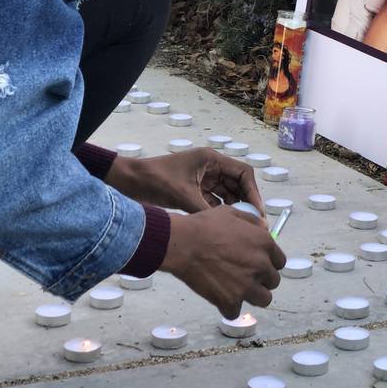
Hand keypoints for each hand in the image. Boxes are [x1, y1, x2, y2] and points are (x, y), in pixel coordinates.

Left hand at [106, 148, 263, 215]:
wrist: (129, 182)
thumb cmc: (155, 180)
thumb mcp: (183, 195)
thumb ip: (206, 209)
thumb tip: (226, 227)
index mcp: (211, 159)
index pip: (243, 173)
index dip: (253, 191)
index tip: (257, 210)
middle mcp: (211, 167)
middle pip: (238, 184)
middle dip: (247, 202)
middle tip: (254, 222)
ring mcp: (203, 179)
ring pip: (228, 194)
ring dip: (235, 208)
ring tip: (242, 227)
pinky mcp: (195, 190)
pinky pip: (214, 201)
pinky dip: (220, 212)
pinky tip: (225, 225)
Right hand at [161, 207, 285, 318]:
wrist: (184, 243)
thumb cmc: (205, 226)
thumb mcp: (232, 213)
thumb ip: (252, 221)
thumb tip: (264, 228)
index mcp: (265, 244)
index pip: (279, 262)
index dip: (268, 263)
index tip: (257, 264)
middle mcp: (261, 265)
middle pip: (273, 281)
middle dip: (261, 280)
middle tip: (244, 276)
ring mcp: (247, 285)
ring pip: (264, 299)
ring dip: (252, 296)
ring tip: (237, 290)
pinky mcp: (231, 301)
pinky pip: (236, 312)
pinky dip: (228, 308)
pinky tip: (220, 298)